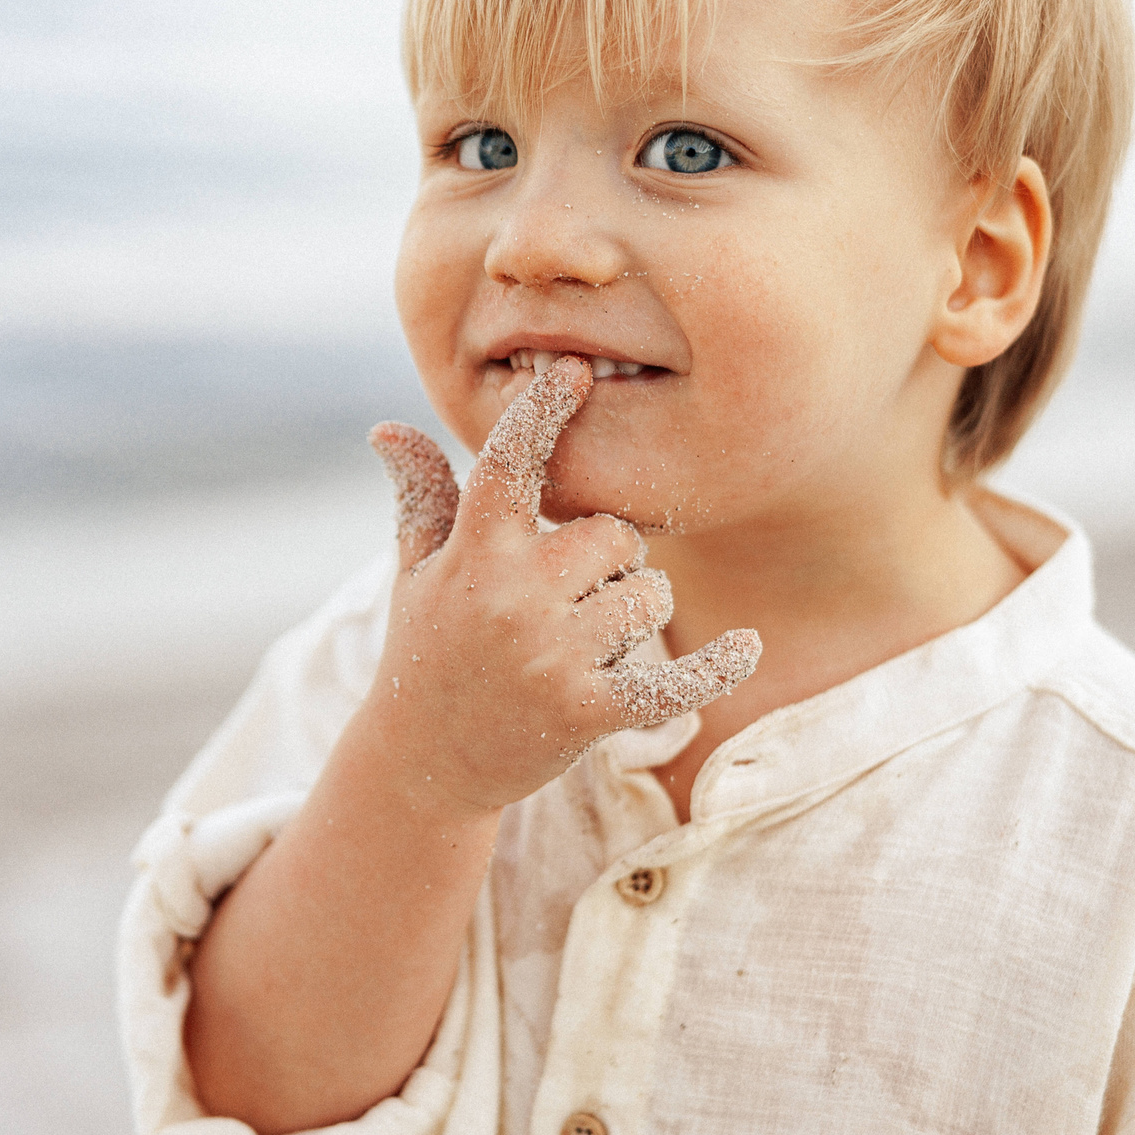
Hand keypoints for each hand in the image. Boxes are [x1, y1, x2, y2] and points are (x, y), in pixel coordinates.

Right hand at [360, 355, 759, 813]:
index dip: (542, 414)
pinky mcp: (586, 712)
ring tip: (584, 643)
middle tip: (571, 596)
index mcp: (473, 554)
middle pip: (615, 536)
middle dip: (610, 560)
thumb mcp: (416, 572)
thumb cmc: (427, 651)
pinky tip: (748, 648)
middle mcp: (513, 599)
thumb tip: (386, 429)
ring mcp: (551, 658)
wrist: (423, 764)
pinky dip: (713, 668)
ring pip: (647, 598)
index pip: (509, 466)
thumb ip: (421, 496)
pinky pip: (669, 681)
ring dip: (634, 615)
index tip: (573, 370)